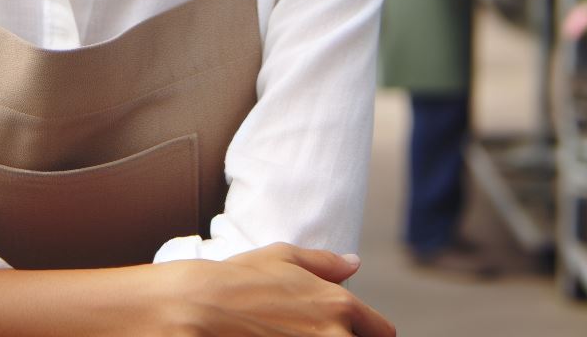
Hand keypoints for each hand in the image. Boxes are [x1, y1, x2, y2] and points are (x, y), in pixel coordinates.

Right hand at [161, 242, 396, 335]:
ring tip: (297, 333)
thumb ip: (325, 263)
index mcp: (339, 305)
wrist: (204, 305)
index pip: (382, 332)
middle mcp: (334, 335)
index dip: (372, 332)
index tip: (357, 331)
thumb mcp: (284, 257)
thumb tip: (354, 263)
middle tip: (313, 329)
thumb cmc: (242, 276)